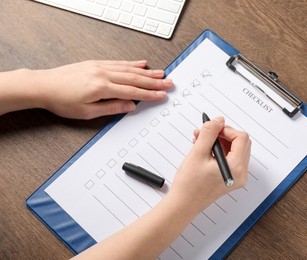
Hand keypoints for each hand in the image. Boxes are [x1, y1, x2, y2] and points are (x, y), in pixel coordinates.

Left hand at [31, 60, 172, 118]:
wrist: (43, 85)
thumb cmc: (62, 101)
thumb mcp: (87, 112)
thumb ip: (111, 108)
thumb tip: (130, 106)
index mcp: (102, 88)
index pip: (133, 92)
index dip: (149, 95)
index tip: (162, 95)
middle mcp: (103, 74)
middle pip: (135, 78)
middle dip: (154, 81)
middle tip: (168, 83)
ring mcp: (100, 66)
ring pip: (129, 69)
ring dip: (147, 72)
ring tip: (160, 73)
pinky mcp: (95, 63)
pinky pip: (118, 62)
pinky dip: (131, 63)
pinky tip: (140, 63)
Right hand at [170, 116, 250, 211]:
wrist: (183, 204)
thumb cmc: (189, 184)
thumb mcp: (198, 153)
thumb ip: (209, 133)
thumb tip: (218, 120)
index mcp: (236, 168)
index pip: (241, 138)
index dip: (226, 129)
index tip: (212, 128)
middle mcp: (240, 173)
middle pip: (240, 143)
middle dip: (222, 134)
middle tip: (206, 132)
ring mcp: (236, 177)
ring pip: (234, 149)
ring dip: (219, 141)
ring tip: (200, 139)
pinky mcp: (230, 178)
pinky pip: (229, 158)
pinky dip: (218, 150)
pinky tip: (203, 148)